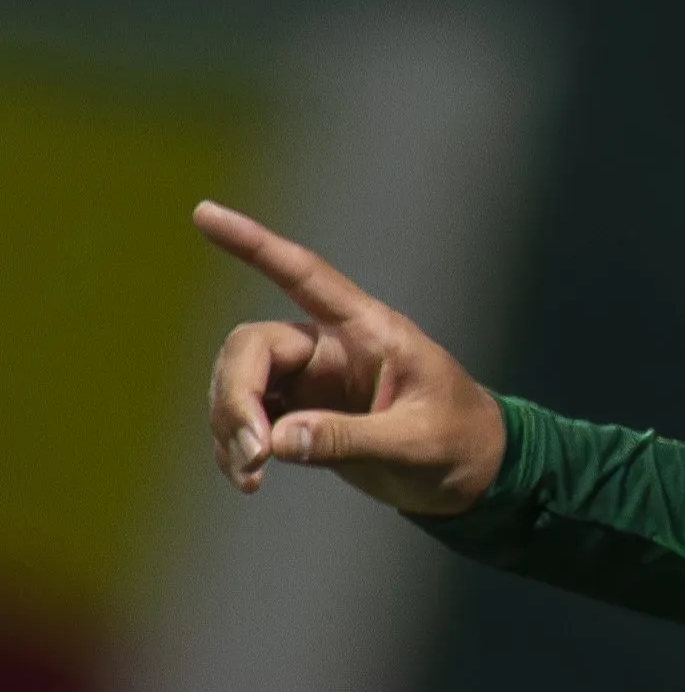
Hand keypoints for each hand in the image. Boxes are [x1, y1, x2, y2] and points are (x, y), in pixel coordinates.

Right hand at [194, 201, 508, 515]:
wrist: (473, 474)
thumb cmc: (459, 442)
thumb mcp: (415, 442)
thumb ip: (349, 439)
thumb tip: (275, 441)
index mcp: (370, 331)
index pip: (304, 275)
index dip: (254, 244)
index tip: (204, 213)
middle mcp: (332, 347)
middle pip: (252, 347)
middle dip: (236, 397)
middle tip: (253, 453)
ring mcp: (311, 380)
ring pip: (238, 383)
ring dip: (230, 427)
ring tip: (250, 476)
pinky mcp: (299, 413)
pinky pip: (247, 419)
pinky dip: (236, 447)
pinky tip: (248, 478)